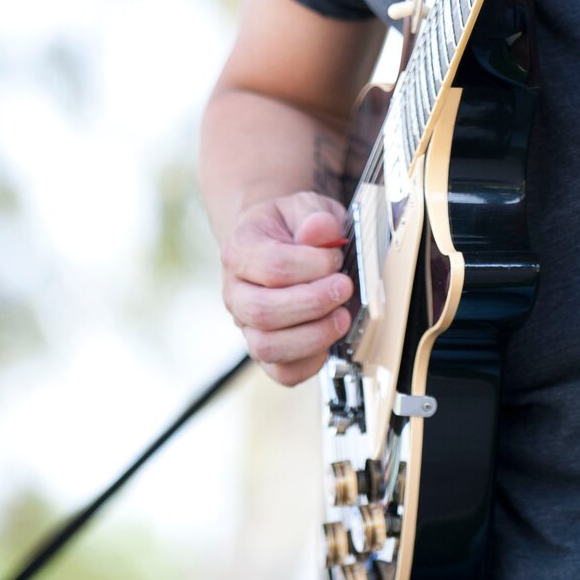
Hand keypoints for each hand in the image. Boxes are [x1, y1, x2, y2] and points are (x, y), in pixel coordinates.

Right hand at [220, 192, 352, 386]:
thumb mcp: (304, 206)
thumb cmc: (291, 226)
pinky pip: (281, 372)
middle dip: (313, 304)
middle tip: (344, 288)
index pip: (272, 267)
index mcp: (239, 251)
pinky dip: (309, 363)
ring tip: (341, 317)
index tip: (336, 258)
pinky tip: (329, 339)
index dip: (312, 266)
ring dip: (313, 336)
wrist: (277, 240)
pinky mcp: (263, 350)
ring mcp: (246, 325)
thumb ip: (314, 217)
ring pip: (267, 348)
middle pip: (263, 312)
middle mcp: (235, 292)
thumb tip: (319, 231)